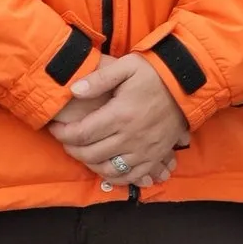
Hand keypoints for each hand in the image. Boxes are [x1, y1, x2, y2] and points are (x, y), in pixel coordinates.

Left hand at [47, 54, 190, 187]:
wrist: (187, 84)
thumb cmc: (155, 73)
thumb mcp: (127, 66)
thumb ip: (99, 79)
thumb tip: (73, 90)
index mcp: (121, 115)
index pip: (82, 133)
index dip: (63, 134)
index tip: (55, 128)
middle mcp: (131, 137)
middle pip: (91, 154)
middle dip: (72, 148)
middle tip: (66, 139)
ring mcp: (144, 150)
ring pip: (107, 169)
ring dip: (89, 164)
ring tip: (83, 152)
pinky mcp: (155, 156)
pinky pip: (130, 176)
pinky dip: (114, 177)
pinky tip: (105, 168)